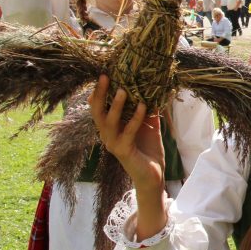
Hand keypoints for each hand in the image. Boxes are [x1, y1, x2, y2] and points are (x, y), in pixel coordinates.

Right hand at [89, 74, 165, 203]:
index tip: (103, 74)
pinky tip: (143, 106)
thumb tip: (152, 89)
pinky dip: (136, 118)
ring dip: (117, 105)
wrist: (153, 175)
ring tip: (123, 89)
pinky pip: (128, 131)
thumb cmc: (148, 149)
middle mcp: (107, 135)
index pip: (99, 107)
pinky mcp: (123, 151)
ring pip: (109, 121)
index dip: (98, 92)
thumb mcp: (148, 125)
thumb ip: (146, 110)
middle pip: (97, 112)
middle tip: (104, 76)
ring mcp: (113, 144)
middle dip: (100, 94)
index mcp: (110, 128)